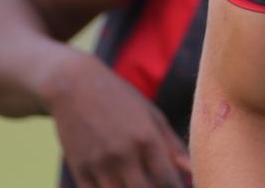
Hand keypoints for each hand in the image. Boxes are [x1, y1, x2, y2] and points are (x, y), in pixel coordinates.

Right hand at [46, 51, 191, 187]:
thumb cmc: (119, 98)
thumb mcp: (150, 114)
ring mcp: (99, 164)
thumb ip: (172, 145)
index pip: (167, 180)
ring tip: (137, 182)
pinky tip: (119, 185)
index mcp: (146, 137)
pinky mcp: (80, 170)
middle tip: (157, 185)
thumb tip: (190, 170)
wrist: (73, 86)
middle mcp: (123, 153)